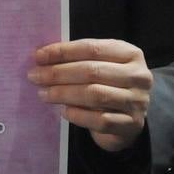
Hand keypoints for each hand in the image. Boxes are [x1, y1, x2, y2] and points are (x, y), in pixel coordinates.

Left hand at [28, 39, 151, 152]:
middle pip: (92, 71)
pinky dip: (78, 115)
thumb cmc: (108, 84)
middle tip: (35, 76)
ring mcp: (138, 102)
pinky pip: (100, 120)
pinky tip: (63, 112)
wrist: (129, 117)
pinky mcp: (132, 125)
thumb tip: (41, 57)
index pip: (92, 48)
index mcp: (130, 54)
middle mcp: (139, 76)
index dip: (62, 51)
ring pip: (95, 95)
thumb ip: (77, 59)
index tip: (38, 56)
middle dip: (58, 73)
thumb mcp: (100, 65)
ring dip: (64, 94)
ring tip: (43, 94)